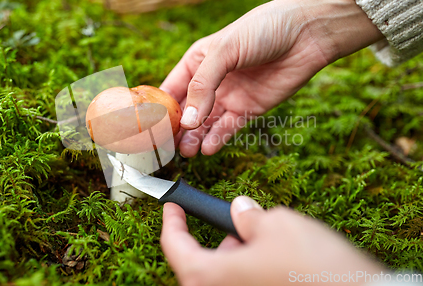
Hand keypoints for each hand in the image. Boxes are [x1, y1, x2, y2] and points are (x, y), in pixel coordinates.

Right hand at [161, 0, 382, 156]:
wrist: (306, 33)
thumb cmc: (262, 30)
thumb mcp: (224, 51)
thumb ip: (203, 85)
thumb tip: (188, 121)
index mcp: (198, 61)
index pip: (172, 88)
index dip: (161, 107)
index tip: (150, 128)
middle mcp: (211, 81)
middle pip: (188, 110)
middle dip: (177, 128)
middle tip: (167, 147)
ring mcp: (230, 96)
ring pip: (206, 123)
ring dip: (196, 137)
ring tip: (186, 153)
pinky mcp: (250, 108)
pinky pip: (229, 127)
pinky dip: (218, 138)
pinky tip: (207, 149)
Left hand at [161, 198, 384, 285]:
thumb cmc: (312, 265)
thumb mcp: (278, 223)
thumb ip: (249, 216)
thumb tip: (241, 210)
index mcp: (214, 276)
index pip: (176, 248)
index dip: (171, 223)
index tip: (172, 206)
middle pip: (200, 265)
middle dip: (213, 239)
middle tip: (231, 221)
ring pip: (224, 274)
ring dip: (235, 254)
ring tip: (259, 236)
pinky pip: (243, 282)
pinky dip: (249, 267)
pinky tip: (273, 255)